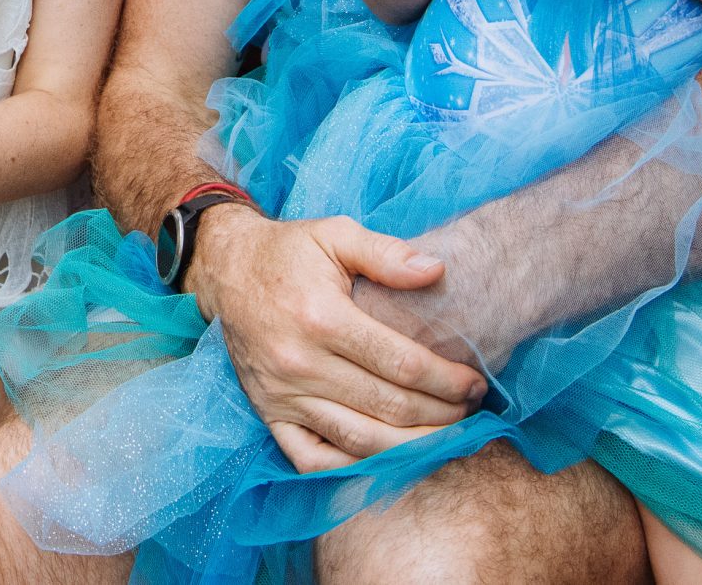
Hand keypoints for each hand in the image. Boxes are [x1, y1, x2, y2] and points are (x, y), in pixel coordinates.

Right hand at [190, 210, 486, 468]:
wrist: (226, 269)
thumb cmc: (288, 252)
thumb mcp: (335, 234)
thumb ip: (386, 253)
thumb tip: (436, 270)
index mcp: (321, 317)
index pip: (401, 365)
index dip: (447, 380)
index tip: (475, 383)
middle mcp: (298, 363)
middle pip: (388, 407)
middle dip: (441, 415)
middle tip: (469, 410)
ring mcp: (280, 394)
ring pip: (360, 440)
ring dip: (412, 446)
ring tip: (446, 437)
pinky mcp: (267, 413)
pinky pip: (313, 458)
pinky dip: (354, 467)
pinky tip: (389, 457)